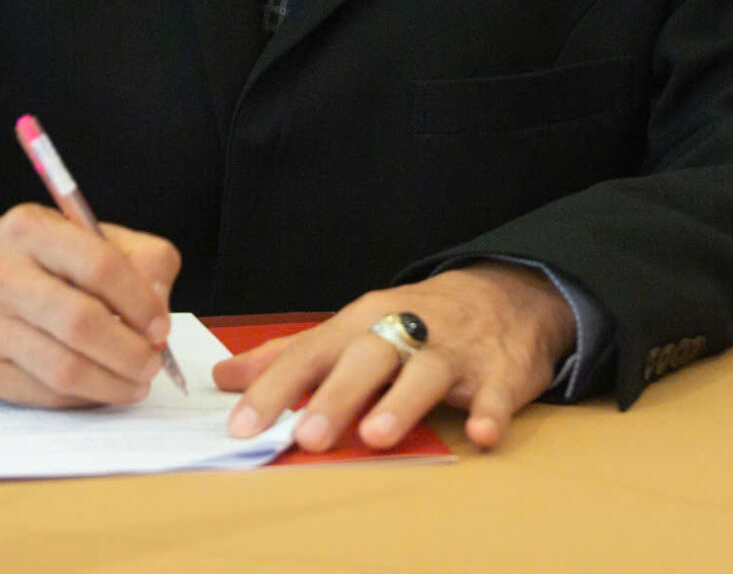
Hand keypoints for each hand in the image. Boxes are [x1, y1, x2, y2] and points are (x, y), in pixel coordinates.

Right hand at [0, 204, 179, 407]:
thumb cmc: (48, 261)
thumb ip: (143, 262)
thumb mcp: (95, 238)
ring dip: (112, 383)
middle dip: (128, 351)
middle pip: (79, 322)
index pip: (99, 265)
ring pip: (62, 368)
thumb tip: (157, 314)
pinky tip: (100, 386)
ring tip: (135, 382)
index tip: (161, 327)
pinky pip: (43, 394)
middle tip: (153, 363)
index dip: (140, 302)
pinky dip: (83, 397)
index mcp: (31, 228)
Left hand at [214, 263, 573, 453]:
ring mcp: (455, 351)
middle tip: (308, 437)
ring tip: (376, 436)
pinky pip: (497, 393)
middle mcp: (405, 331)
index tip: (243, 425)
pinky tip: (481, 433)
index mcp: (363, 322)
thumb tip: (226, 378)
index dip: (275, 389)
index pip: (311, 353)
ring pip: (425, 373)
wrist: (506, 294)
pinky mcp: (500, 373)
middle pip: (367, 358)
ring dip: (401, 403)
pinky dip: (490, 412)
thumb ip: (291, 356)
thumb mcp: (352, 329)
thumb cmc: (414, 321)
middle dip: (336, 396)